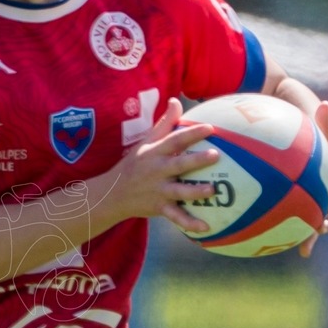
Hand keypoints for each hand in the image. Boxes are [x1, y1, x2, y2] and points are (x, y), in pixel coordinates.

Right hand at [111, 96, 219, 231]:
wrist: (112, 194)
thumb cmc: (134, 164)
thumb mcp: (145, 142)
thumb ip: (164, 123)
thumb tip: (176, 100)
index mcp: (155, 153)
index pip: (175, 140)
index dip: (192, 133)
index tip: (210, 128)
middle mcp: (157, 171)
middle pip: (178, 165)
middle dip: (196, 161)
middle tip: (215, 156)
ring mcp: (158, 191)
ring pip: (179, 192)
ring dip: (195, 192)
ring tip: (212, 190)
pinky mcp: (159, 208)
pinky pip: (176, 217)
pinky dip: (189, 223)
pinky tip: (206, 227)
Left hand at [300, 101, 327, 257]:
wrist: (321, 157)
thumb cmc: (320, 140)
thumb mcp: (320, 131)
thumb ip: (323, 122)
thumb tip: (325, 103)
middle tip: (324, 224)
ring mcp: (326, 204)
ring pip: (326, 221)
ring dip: (317, 233)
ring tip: (307, 245)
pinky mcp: (314, 211)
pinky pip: (309, 227)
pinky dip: (305, 238)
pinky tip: (299, 251)